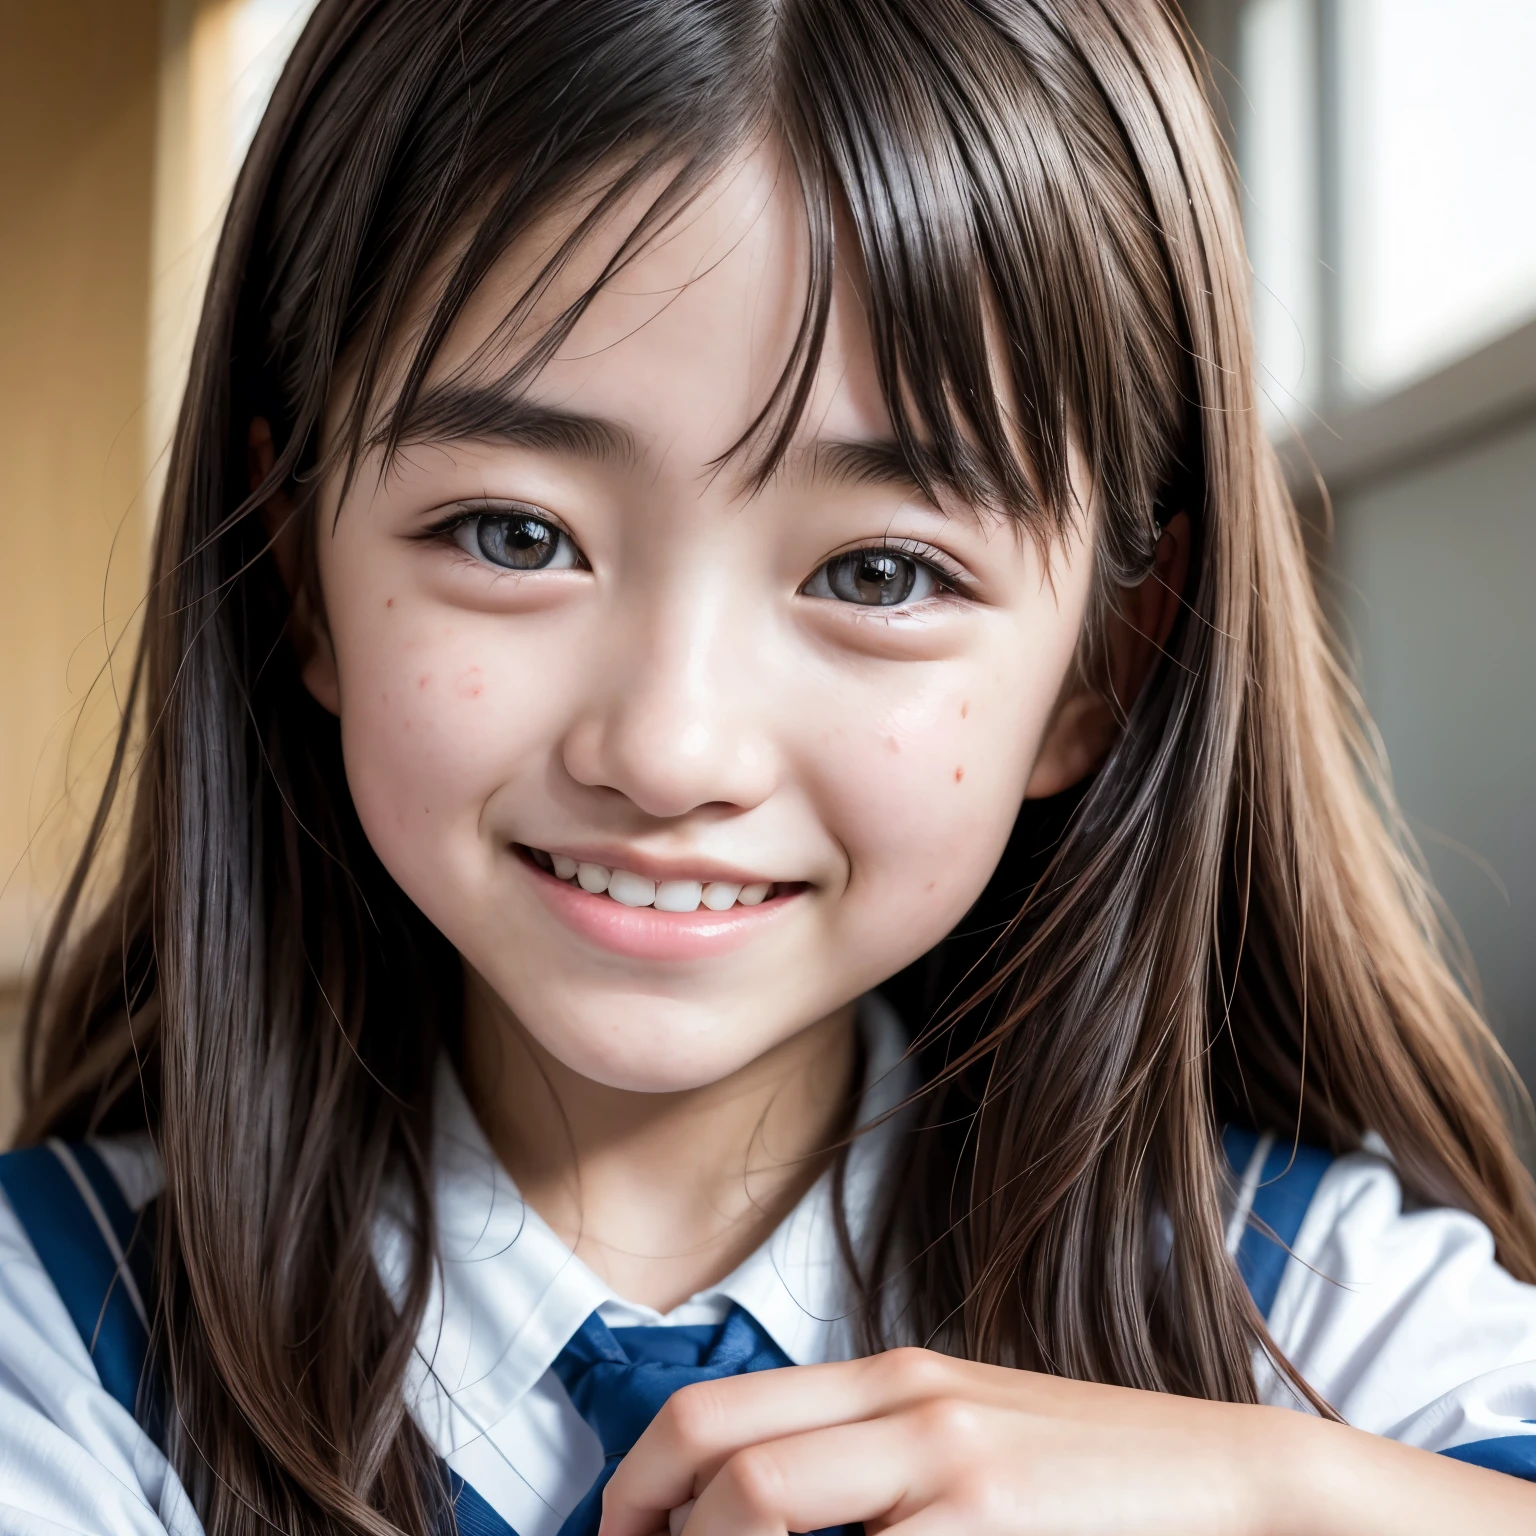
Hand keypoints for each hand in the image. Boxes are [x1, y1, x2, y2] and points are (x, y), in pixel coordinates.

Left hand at [596, 1347, 1535, 1535]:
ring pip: (766, 1511)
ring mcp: (951, 1473)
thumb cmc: (1084, 1468)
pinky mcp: (988, 1531)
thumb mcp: (963, 1429)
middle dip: (656, 1531)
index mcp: (893, 1375)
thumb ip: (865, 1449)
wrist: (1229, 1481)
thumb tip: (750, 1502)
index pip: (717, 1413)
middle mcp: (909, 1408)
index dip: (640, 1481)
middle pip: (725, 1464)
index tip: (619, 1531)